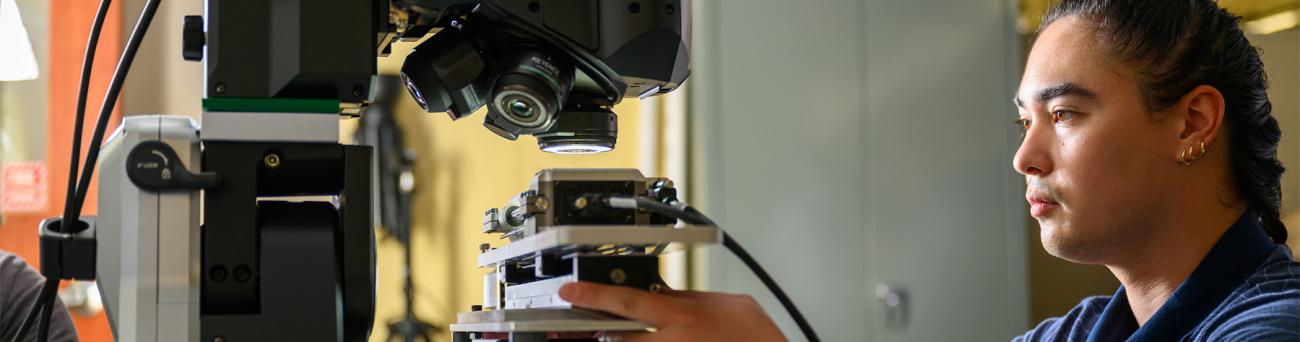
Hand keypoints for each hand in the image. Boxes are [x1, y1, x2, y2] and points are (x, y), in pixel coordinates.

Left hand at [558, 281, 786, 341]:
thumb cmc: (758, 339)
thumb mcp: (729, 304)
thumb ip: (691, 298)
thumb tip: (663, 293)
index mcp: (685, 316)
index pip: (629, 300)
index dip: (594, 295)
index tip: (570, 292)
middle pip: (618, 335)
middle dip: (600, 329)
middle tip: (585, 323)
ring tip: (611, 334)